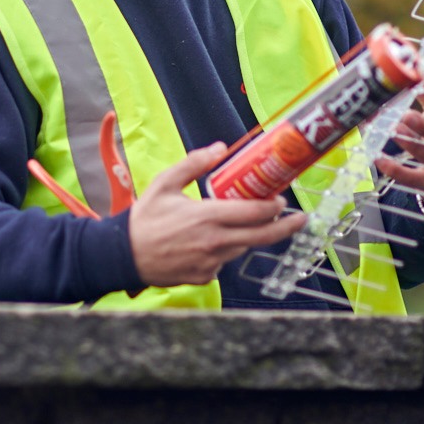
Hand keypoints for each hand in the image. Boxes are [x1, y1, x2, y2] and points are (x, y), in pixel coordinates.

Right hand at [128, 142, 307, 286]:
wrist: (124, 255)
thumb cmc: (145, 218)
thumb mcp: (165, 183)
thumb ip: (194, 163)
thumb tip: (220, 147)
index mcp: (206, 216)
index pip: (253, 213)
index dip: (273, 207)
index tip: (282, 201)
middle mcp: (214, 242)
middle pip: (261, 237)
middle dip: (284, 228)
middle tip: (299, 220)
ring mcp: (211, 263)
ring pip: (241, 248)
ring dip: (246, 236)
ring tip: (235, 223)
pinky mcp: (204, 277)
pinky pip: (222, 262)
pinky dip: (222, 250)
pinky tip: (204, 242)